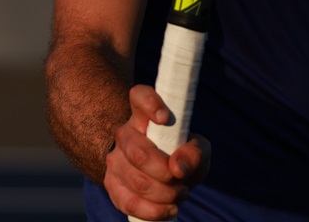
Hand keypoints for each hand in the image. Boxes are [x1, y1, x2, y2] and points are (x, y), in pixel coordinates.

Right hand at [103, 84, 210, 219]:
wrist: (164, 174)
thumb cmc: (181, 153)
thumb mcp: (197, 148)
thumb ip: (195, 152)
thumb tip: (178, 168)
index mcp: (146, 115)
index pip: (140, 97)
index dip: (150, 104)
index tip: (165, 118)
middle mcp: (126, 134)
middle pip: (138, 152)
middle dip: (165, 172)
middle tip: (182, 179)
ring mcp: (115, 160)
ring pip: (137, 181)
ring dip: (165, 194)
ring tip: (180, 193)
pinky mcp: (111, 185)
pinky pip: (129, 203)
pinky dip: (154, 210)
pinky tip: (170, 208)